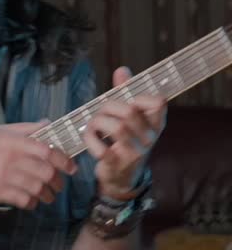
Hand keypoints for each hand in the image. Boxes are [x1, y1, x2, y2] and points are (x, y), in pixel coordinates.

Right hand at [0, 122, 76, 209]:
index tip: (71, 168)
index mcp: (14, 141)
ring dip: (46, 194)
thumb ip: (25, 128)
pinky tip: (31, 201)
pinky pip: (23, 200)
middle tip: (58, 185)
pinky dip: (31, 203)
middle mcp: (11, 158)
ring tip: (47, 196)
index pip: (48, 151)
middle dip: (57, 182)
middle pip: (46, 172)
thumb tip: (47, 125)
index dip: (65, 161)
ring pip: (37, 188)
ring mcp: (4, 176)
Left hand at [82, 66, 165, 198]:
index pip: (159, 102)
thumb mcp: (129, 118)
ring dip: (97, 122)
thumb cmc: (125, 142)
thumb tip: (122, 70)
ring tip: (93, 126)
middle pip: (129, 111)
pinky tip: (90, 140)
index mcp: (155, 123)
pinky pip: (102, 149)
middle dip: (108, 107)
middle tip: (100, 113)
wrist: (122, 178)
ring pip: (116, 127)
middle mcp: (149, 138)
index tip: (127, 101)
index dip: (140, 96)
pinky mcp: (118, 164)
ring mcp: (135, 152)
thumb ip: (125, 93)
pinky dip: (90, 141)